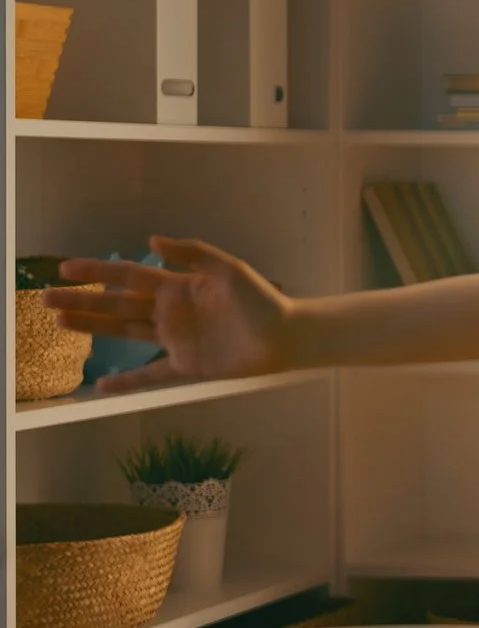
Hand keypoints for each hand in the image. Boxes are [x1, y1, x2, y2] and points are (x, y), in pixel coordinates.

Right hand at [46, 237, 291, 392]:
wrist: (285, 335)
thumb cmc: (261, 300)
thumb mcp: (228, 268)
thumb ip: (192, 252)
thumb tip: (151, 240)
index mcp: (177, 286)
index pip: (128, 276)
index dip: (97, 271)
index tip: (65, 268)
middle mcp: (169, 311)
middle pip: (116, 304)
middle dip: (82, 301)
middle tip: (45, 299)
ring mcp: (174, 338)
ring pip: (124, 331)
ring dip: (93, 328)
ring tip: (60, 323)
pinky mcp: (185, 364)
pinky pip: (149, 374)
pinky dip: (126, 381)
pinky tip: (100, 387)